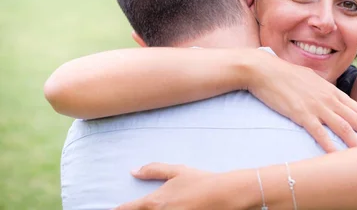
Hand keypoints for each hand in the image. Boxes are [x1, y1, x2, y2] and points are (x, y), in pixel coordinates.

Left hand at [114, 163, 243, 209]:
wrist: (224, 194)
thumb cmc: (200, 181)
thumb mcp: (177, 171)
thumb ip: (154, 170)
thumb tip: (134, 171)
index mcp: (155, 202)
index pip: (128, 209)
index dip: (119, 209)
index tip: (114, 208)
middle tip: (139, 206)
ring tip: (159, 206)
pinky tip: (170, 209)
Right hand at [248, 52, 356, 151]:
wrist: (265, 70)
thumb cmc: (285, 75)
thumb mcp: (310, 80)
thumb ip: (323, 90)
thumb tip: (331, 98)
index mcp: (331, 90)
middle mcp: (328, 98)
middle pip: (356, 119)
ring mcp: (316, 106)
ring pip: (343, 127)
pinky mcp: (301, 113)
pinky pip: (319, 132)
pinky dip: (330, 145)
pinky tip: (338, 156)